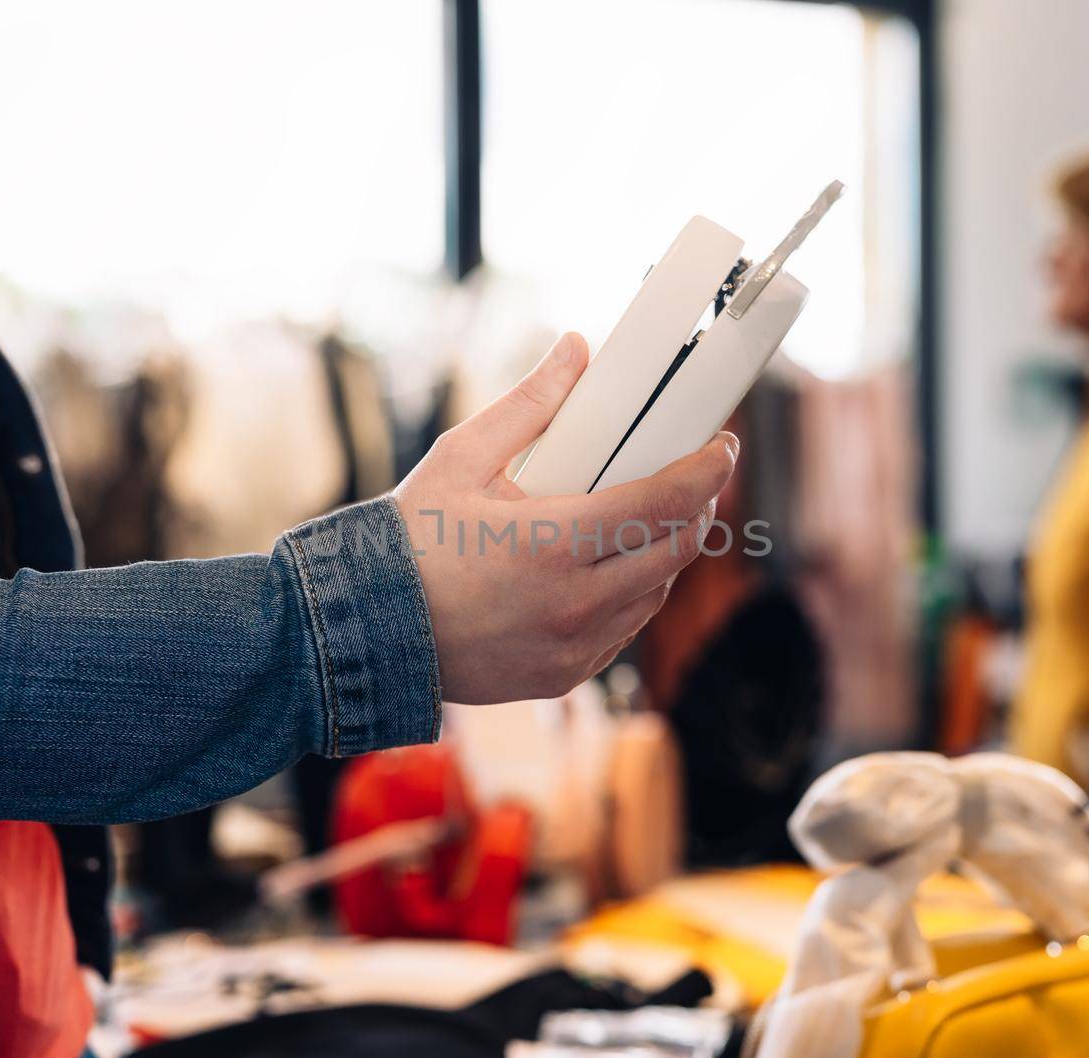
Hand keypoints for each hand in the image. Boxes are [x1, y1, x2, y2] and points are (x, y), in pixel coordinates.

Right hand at [394, 332, 737, 703]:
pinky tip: (614, 567)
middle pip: (676, 550)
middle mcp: (574, 603)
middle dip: (697, 507)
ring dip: (667, 552)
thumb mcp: (461, 459)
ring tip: (652, 516)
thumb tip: (576, 348)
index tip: (723, 444)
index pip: (664, 502)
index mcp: (553, 543)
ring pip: (654, 593)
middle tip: (694, 476)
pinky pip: (623, 631)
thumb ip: (529, 404)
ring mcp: (572, 648)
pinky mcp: (564, 677)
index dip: (707, 469)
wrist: (365, 632)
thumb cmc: (407, 540)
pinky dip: (632, 595)